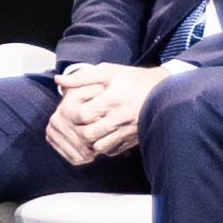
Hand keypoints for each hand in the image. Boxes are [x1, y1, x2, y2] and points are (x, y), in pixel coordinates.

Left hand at [43, 63, 165, 162]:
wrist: (162, 92)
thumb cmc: (132, 79)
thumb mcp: (107, 71)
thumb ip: (82, 77)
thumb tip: (59, 81)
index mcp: (113, 99)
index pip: (84, 115)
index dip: (73, 114)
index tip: (71, 108)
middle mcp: (121, 118)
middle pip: (89, 134)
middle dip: (78, 129)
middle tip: (75, 122)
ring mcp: (128, 131)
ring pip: (99, 147)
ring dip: (89, 140)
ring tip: (87, 128)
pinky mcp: (133, 140)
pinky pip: (112, 151)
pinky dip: (103, 146)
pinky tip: (100, 135)